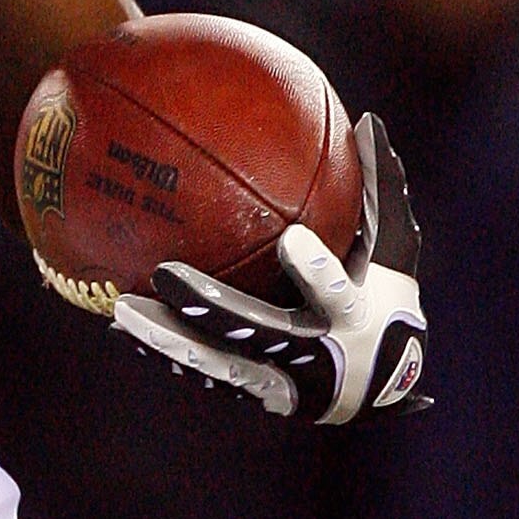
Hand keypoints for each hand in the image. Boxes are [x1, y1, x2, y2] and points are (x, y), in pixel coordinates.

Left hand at [114, 114, 427, 423]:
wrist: (386, 387)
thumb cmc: (388, 299)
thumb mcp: (395, 250)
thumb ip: (380, 191)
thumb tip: (369, 122)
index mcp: (353, 316)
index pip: (335, 293)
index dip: (315, 273)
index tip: (291, 241)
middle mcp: (315, 354)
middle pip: (256, 332)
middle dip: (210, 307)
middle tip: (164, 274)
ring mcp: (284, 381)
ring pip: (219, 362)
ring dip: (170, 338)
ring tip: (124, 310)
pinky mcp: (259, 396)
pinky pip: (207, 375)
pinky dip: (167, 353)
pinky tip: (123, 329)